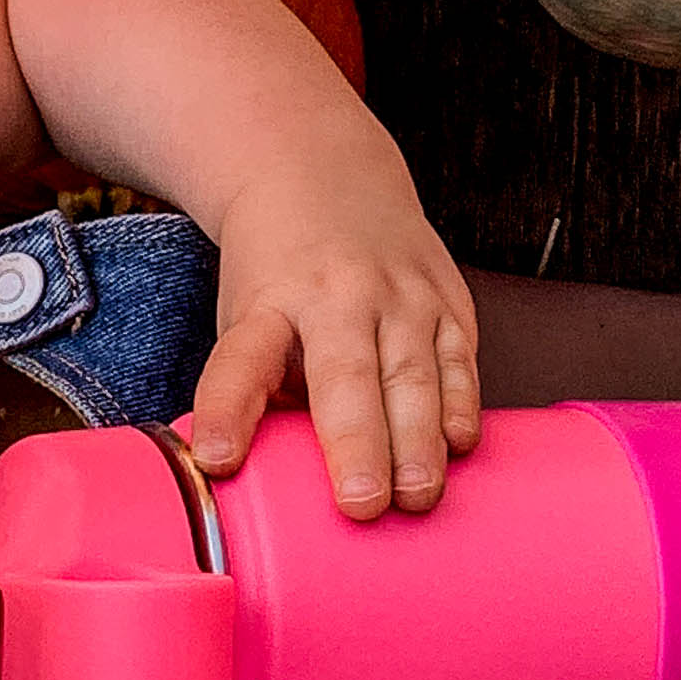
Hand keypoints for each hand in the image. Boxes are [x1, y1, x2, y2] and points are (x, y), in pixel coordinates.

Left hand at [184, 164, 484, 514]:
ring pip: (414, 372)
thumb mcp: (246, 320)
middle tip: (361, 505)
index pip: (243, 360)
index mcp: (270, 303)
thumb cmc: (279, 275)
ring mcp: (400, 292)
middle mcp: (337, 294)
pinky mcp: (449, 298)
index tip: (217, 460)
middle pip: (345, 374)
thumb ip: (261, 391)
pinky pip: (460, 360)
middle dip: (356, 442)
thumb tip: (265, 481)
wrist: (326, 174)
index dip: (228, 411)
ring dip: (419, 439)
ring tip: (418, 496)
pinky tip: (459, 447)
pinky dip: (462, 405)